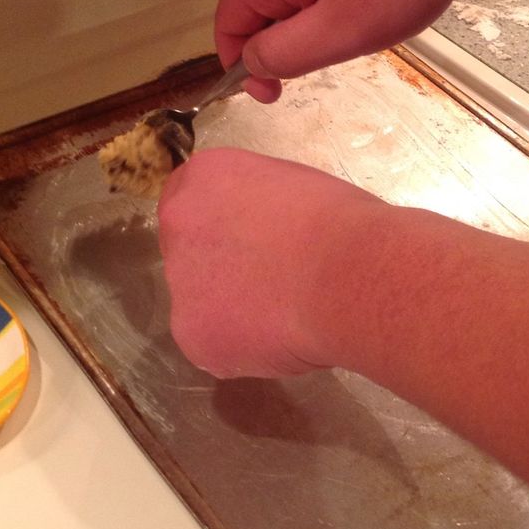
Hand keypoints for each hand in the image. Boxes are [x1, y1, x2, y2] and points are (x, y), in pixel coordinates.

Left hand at [157, 147, 380, 378]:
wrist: (349, 275)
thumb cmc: (339, 225)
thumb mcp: (291, 187)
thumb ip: (256, 207)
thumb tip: (260, 233)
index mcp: (204, 178)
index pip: (188, 200)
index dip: (220, 226)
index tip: (245, 243)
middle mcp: (179, 226)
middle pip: (190, 253)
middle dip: (221, 270)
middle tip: (268, 283)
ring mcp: (180, 284)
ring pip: (201, 304)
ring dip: (232, 311)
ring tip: (285, 313)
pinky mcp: (192, 335)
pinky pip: (214, 346)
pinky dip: (242, 349)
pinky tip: (281, 338)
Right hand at [214, 0, 484, 95]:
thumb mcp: (338, 33)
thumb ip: (283, 54)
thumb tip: (250, 62)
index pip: (227, 21)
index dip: (240, 65)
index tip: (274, 94)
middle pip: (257, 4)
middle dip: (281, 43)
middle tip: (330, 61)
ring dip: (310, 22)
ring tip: (357, 31)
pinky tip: (370, 3)